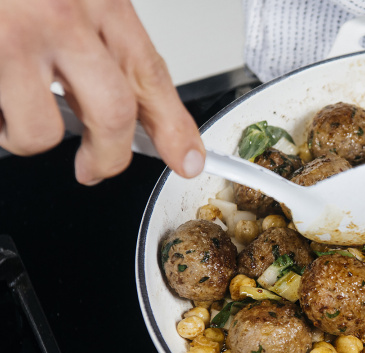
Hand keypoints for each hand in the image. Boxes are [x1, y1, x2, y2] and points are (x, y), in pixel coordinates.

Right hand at [0, 0, 204, 184]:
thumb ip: (93, 34)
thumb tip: (130, 104)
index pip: (148, 72)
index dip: (173, 125)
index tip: (187, 158)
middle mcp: (55, 14)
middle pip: (110, 113)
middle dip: (108, 155)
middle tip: (96, 167)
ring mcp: (6, 36)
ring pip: (38, 129)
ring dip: (23, 135)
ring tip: (11, 112)